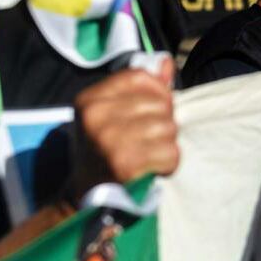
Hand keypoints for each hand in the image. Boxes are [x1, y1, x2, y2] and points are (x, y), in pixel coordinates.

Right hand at [72, 58, 178, 200]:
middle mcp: (96, 117)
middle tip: (149, 139)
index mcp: (90, 99)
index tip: (152, 110)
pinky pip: (171, 152)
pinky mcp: (126, 164)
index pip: (141, 77)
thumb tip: (166, 63)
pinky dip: (170, 162)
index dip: (158, 92)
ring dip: (168, 143)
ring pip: (169, 127)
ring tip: (150, 153)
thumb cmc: (107, 150)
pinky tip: (154, 167)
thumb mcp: (115, 114)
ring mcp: (109, 140)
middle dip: (164, 121)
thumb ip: (143, 87)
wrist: (89, 197)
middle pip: (160, 103)